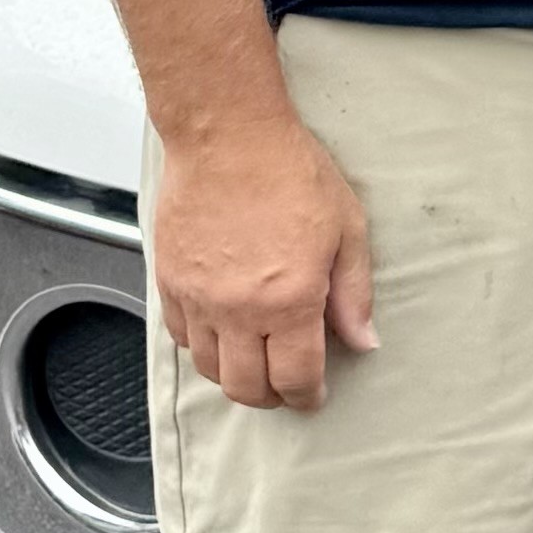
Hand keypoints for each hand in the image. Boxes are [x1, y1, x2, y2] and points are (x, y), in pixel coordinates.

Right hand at [150, 106, 378, 412]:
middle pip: (247, 387)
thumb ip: (353, 293)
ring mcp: (198, 297)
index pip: (296, 377)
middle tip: (286, 386)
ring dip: (234, 375)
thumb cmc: (288, 170)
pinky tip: (221, 333)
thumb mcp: (347, 228)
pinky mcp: (169, 281)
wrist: (227, 135)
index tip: (314, 396)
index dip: (308, 396)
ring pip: (209, 368)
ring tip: (255, 361)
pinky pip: (180, 336)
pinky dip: (201, 346)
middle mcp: (238, 308)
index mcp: (289, 299)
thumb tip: (362, 340)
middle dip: (272, 397)